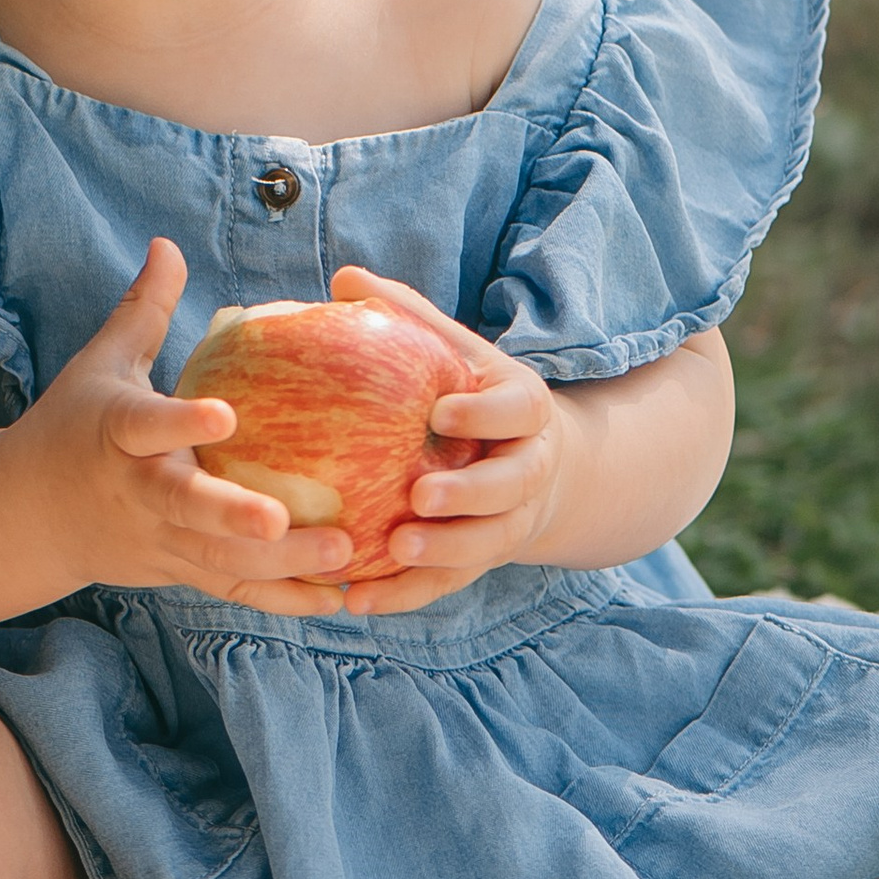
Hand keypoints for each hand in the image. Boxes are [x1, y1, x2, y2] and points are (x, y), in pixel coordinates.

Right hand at [26, 240, 356, 612]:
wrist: (25, 517)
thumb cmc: (72, 426)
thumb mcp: (99, 365)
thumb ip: (141, 309)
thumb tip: (169, 243)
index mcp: (115, 433)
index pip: (146, 426)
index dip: (180, 423)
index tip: (224, 415)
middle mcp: (135, 491)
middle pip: (183, 508)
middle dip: (231, 516)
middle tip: (283, 518)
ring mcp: (156, 539)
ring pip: (216, 559)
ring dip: (279, 565)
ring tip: (345, 553)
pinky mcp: (175, 570)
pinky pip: (231, 589)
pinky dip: (281, 597)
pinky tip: (337, 598)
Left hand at [326, 265, 568, 614]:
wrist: (534, 462)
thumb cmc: (475, 393)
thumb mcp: (456, 351)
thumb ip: (408, 316)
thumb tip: (344, 277)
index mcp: (525, 410)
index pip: (517, 411)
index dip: (485, 415)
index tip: (441, 412)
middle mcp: (527, 469)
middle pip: (510, 487)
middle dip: (470, 494)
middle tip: (421, 495)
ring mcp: (510, 521)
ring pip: (486, 543)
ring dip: (443, 551)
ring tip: (394, 548)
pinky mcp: (481, 560)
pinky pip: (447, 584)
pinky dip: (404, 595)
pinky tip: (355, 600)